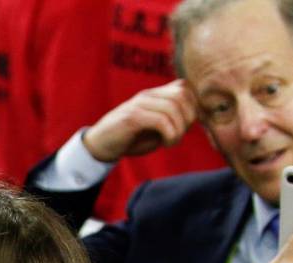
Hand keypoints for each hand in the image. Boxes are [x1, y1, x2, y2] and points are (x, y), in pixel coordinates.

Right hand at [82, 79, 197, 162]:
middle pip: (182, 94)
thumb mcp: (155, 129)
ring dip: (179, 128)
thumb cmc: (129, 140)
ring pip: (173, 107)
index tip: (186, 125)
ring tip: (172, 141)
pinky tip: (166, 143)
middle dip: (189, 117)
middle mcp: (147, 95)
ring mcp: (139, 104)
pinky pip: (161, 120)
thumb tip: (191, 121)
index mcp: (154, 95)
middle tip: (180, 134)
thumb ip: (172, 120)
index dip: (193, 106)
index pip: (184, 87)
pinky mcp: (132, 117)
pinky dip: (170, 134)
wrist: (99, 146)